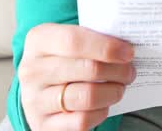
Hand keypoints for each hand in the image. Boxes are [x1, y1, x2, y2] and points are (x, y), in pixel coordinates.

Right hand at [17, 23, 135, 130]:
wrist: (39, 89)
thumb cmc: (62, 59)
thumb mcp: (68, 40)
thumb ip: (92, 38)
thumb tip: (126, 46)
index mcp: (38, 40)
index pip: (74, 41)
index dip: (106, 47)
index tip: (128, 52)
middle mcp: (32, 70)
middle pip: (87, 69)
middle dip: (117, 71)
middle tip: (129, 71)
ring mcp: (35, 100)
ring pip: (87, 97)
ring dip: (113, 92)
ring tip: (119, 87)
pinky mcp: (43, 125)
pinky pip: (82, 120)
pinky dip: (100, 112)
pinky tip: (104, 104)